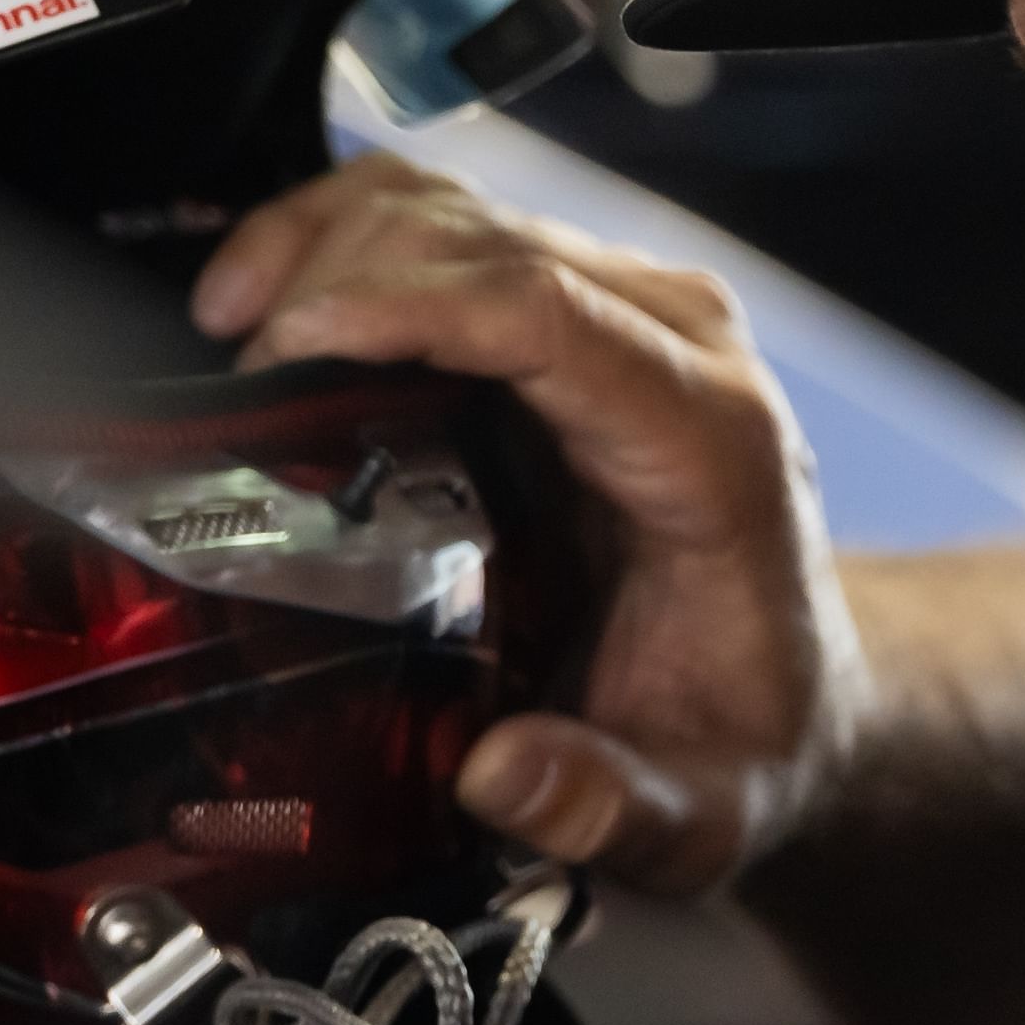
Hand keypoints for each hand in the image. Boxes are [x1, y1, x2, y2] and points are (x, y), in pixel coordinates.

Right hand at [190, 156, 864, 893]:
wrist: (797, 689)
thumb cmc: (742, 732)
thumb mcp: (697, 811)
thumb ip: (610, 804)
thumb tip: (504, 776)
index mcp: (714, 444)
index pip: (549, 314)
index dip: (403, 306)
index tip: (280, 348)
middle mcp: (685, 348)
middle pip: (487, 242)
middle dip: (337, 277)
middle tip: (227, 379)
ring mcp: (633, 313)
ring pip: (459, 214)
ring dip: (327, 244)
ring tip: (227, 327)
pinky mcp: (579, 309)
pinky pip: (450, 228)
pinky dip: (348, 241)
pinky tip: (271, 301)